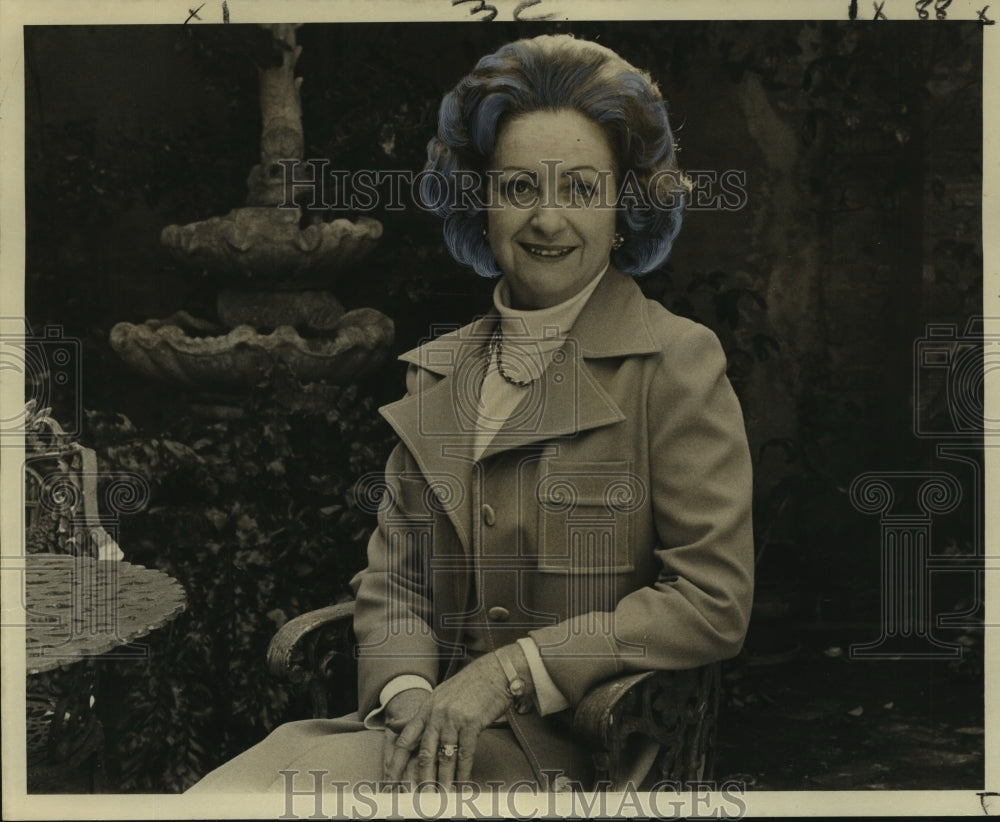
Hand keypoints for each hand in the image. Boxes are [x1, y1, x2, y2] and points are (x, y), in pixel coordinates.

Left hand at [384, 649, 527, 789]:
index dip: (396, 762)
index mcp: (426, 708)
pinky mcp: (472, 723)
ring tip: (442, 796)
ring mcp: (454, 718)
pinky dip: (463, 771)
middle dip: (422, 779)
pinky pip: (466, 753)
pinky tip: (462, 783)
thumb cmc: (471, 684)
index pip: (406, 739)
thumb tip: (409, 729)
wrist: (495, 671)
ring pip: (445, 757)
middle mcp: (437, 714)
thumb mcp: (443, 695)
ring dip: (444, 780)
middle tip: (421, 797)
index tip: (390, 780)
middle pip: (425, 753)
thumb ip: (429, 715)